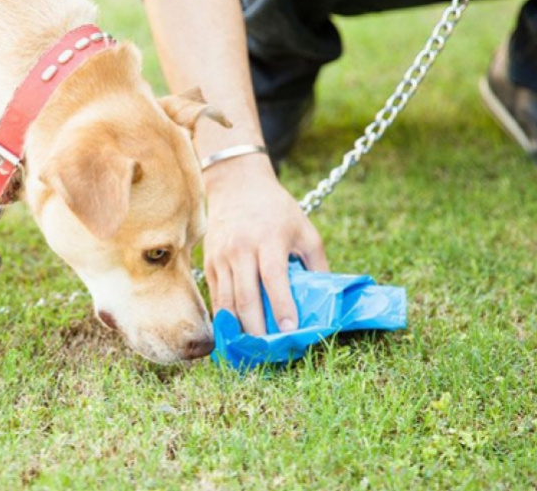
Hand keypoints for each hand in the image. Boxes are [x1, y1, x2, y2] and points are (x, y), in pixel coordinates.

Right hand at [203, 154, 328, 335]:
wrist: (237, 186)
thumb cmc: (278, 211)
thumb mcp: (305, 231)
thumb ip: (317, 265)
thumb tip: (326, 301)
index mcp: (270, 239)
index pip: (274, 278)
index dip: (282, 306)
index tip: (290, 330)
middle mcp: (242, 249)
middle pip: (246, 296)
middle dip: (257, 328)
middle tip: (268, 352)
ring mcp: (222, 257)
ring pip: (227, 301)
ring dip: (238, 329)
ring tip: (250, 350)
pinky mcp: (209, 263)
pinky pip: (216, 297)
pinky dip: (225, 319)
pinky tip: (234, 335)